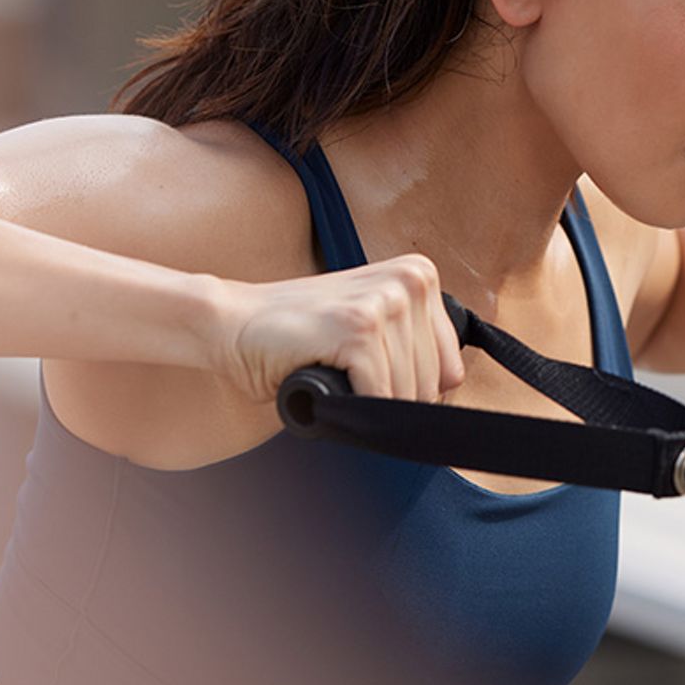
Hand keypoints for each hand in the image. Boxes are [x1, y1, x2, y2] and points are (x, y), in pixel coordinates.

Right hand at [209, 253, 466, 404]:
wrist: (233, 324)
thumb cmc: (303, 336)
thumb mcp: (374, 327)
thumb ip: (415, 347)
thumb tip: (449, 397)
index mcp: (420, 275)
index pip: (450, 369)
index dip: (411, 390)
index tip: (372, 379)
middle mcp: (411, 280)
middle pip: (432, 386)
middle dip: (389, 402)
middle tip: (345, 379)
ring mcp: (387, 301)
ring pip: (406, 395)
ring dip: (366, 405)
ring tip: (334, 374)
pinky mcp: (359, 326)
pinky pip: (379, 396)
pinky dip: (353, 408)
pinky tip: (324, 380)